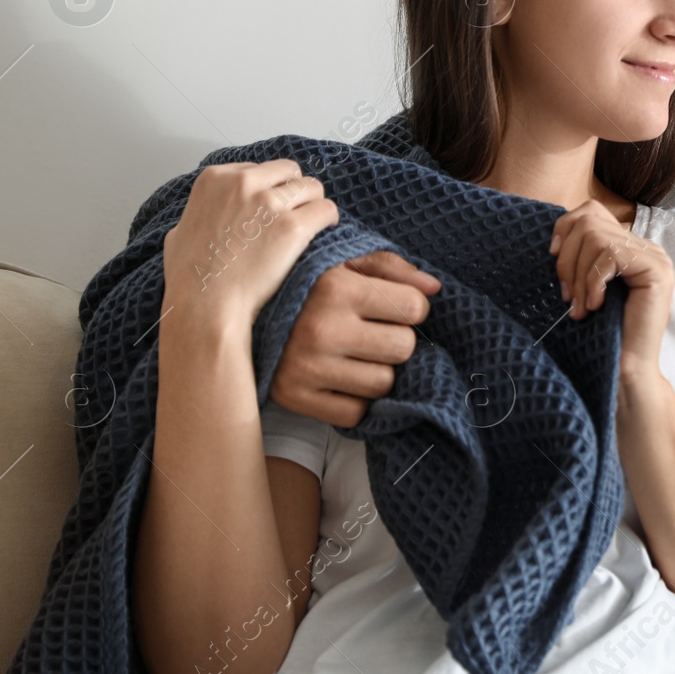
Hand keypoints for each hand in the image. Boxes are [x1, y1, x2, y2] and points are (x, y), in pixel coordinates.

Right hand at [162, 159, 338, 329]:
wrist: (205, 303)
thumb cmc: (190, 276)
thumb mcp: (179, 232)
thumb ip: (199, 215)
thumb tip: (208, 216)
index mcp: (215, 179)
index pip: (260, 169)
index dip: (271, 187)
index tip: (274, 205)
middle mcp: (243, 183)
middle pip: (289, 172)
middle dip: (295, 191)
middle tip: (297, 213)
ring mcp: (269, 203)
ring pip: (312, 187)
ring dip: (314, 204)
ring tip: (312, 223)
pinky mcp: (292, 227)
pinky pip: (326, 209)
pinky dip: (328, 219)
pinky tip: (324, 231)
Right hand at [270, 251, 441, 426]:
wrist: (240, 312)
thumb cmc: (305, 281)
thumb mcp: (344, 260)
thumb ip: (392, 268)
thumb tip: (434, 288)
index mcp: (337, 288)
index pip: (415, 308)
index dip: (410, 306)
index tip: (391, 305)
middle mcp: (322, 330)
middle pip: (403, 348)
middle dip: (395, 338)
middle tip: (372, 331)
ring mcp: (306, 368)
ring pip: (383, 383)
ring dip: (378, 370)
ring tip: (355, 354)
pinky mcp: (295, 398)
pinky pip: (354, 413)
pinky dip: (354, 399)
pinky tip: (339, 377)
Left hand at [550, 200, 673, 377]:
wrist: (625, 370)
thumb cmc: (601, 334)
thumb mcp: (585, 286)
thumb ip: (581, 257)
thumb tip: (556, 235)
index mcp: (631, 248)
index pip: (592, 211)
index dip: (565, 227)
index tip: (552, 256)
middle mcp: (647, 248)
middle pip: (590, 221)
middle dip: (567, 258)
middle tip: (566, 295)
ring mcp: (656, 258)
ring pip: (597, 238)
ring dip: (578, 275)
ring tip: (579, 306)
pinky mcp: (657, 271)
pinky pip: (611, 256)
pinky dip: (593, 281)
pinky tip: (595, 306)